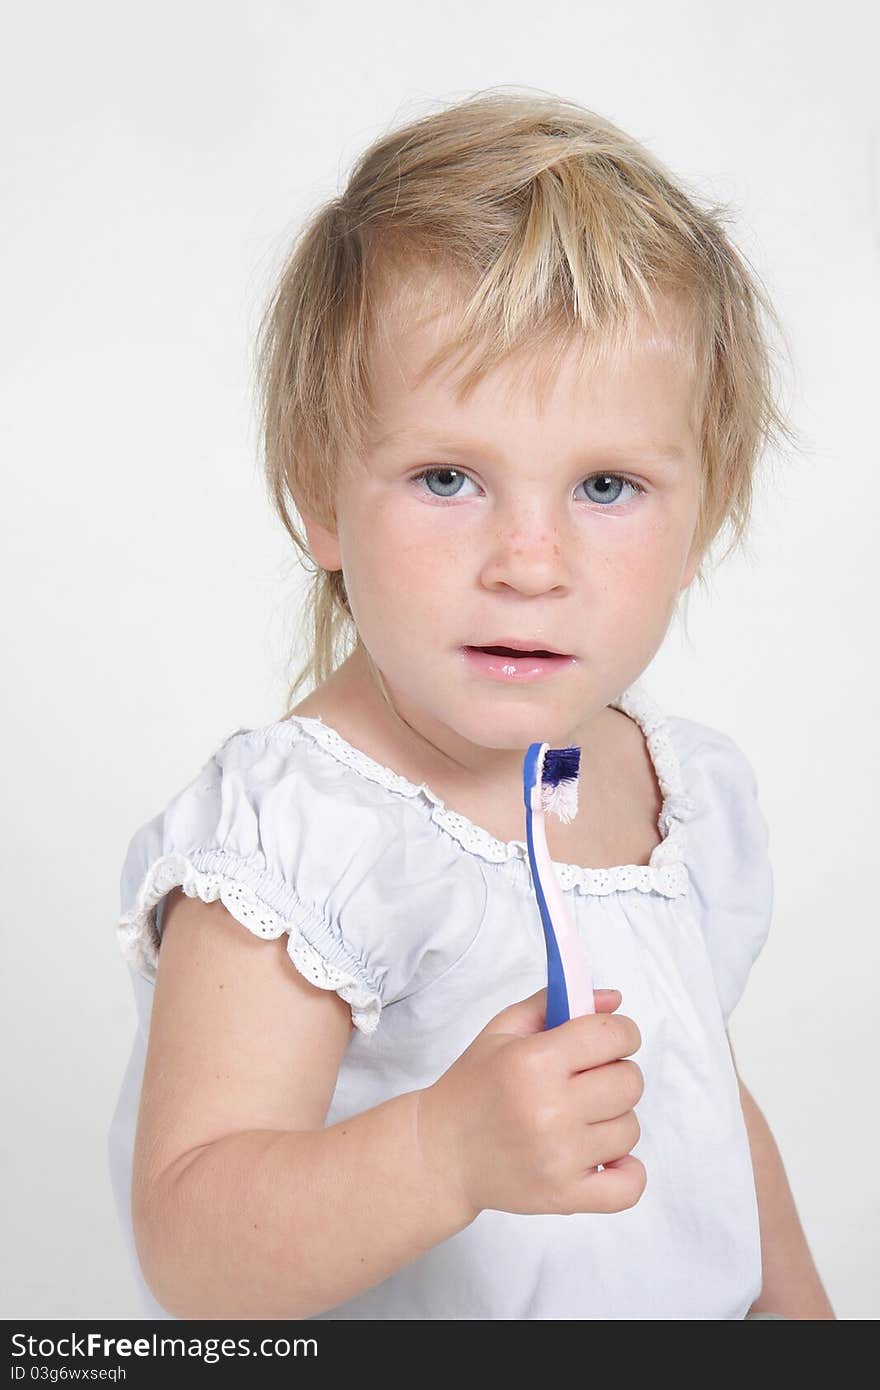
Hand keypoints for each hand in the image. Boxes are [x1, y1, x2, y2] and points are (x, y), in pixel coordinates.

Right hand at [416, 987, 645, 1219]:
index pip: (613, 1035)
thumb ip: (555, 1003)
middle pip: (629, 1082)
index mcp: (533, 1061)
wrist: (441, 1152)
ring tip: (580, 1118)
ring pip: (630, 1128)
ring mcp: (559, 1157)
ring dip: (613, 1119)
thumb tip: (614, 1000)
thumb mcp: (502, 1030)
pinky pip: (629, 1186)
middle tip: (588, 1080)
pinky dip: (627, 1172)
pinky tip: (600, 1155)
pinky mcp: (564, 1196)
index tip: (607, 1042)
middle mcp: (549, 1109)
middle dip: (616, 1074)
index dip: (620, 1033)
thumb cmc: (473, 1087)